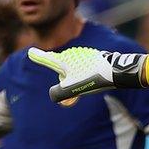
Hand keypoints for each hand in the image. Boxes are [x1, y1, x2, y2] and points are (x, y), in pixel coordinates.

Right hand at [28, 47, 145, 102]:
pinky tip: (97, 78)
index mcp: (63, 61)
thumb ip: (59, 93)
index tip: (31, 52)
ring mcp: (83, 54)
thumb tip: (54, 96)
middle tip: (76, 87)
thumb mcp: (73, 88)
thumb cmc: (93, 78)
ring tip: (91, 81)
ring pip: (75, 69)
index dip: (38, 57)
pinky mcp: (94, 56)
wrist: (116, 70)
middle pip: (62, 69)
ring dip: (78, 78)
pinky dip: (88, 74)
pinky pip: (85, 68)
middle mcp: (71, 54)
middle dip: (65, 79)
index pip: (46, 59)